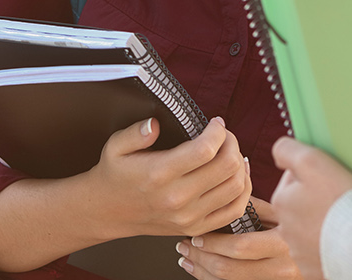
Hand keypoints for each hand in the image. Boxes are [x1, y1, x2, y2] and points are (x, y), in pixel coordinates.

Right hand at [88, 116, 253, 238]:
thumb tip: (155, 124)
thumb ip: (136, 132)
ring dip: (239, 163)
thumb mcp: (115, 146)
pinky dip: (243, 190)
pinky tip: (236, 174)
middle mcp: (177, 198)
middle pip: (227, 166)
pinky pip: (235, 210)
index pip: (205, 150)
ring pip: (236, 187)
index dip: (218, 131)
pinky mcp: (197, 227)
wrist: (108, 212)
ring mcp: (189, 217)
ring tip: (229, 151)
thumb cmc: (115, 175)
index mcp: (159, 174)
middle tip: (223, 135)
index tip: (215, 122)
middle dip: (232, 143)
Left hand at [175, 198, 300, 278]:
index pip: (240, 247)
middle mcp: (282, 268)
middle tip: (185, 245)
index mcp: (285, 243)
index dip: (212, 242)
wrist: (334, 247)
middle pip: (229, 270)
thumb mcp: (286, 208)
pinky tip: (201, 272)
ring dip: (202, 272)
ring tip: (187, 259)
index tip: (197, 233)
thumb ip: (258, 203)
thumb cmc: (310, 219)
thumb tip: (229, 188)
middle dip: (200, 257)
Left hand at [270, 137, 351, 279]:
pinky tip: (343, 239)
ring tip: (342, 220)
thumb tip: (278, 153)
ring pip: (308, 230)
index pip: (291, 180)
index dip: (310, 175)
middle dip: (313, 201)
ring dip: (321, 224)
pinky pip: (320, 252)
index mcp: (282, 202)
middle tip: (337, 199)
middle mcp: (285, 230)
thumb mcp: (312, 161)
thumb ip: (288, 150)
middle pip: (299, 206)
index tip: (327, 179)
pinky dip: (329, 245)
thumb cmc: (341, 201)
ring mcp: (299, 253)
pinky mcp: (314, 269)